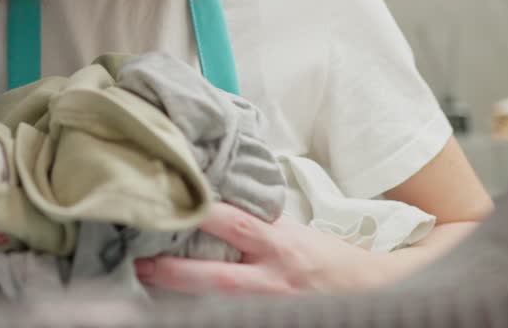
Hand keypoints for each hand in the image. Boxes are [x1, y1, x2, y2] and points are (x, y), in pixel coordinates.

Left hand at [135, 203, 384, 294]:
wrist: (368, 290)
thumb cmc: (325, 255)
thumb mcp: (293, 228)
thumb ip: (257, 216)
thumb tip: (213, 192)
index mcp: (279, 242)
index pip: (235, 223)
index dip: (200, 214)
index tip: (167, 203)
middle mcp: (272, 275)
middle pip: (218, 275)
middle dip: (176, 271)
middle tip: (139, 262)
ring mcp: (270, 304)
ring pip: (220, 301)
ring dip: (183, 293)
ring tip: (145, 282)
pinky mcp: (271, 317)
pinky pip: (232, 314)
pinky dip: (205, 311)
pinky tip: (176, 307)